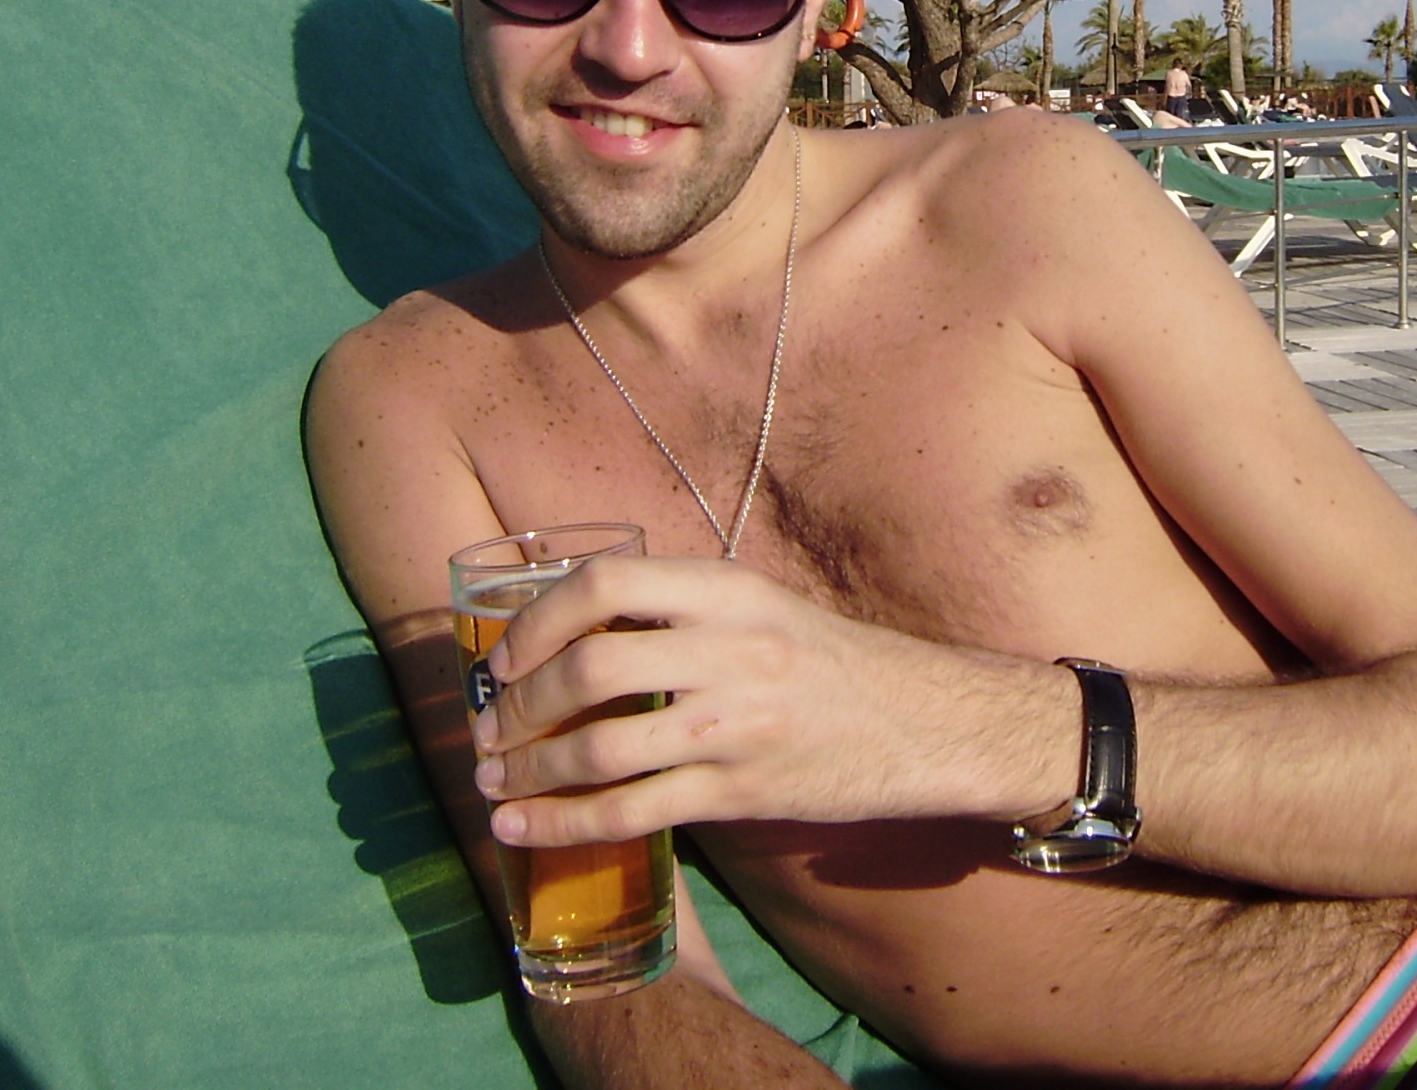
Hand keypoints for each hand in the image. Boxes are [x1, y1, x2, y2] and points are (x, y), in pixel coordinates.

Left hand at [469, 555, 1075, 848]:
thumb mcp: (763, 609)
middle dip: (518, 705)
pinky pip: (631, 814)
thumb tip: (577, 632)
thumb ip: (684, 611)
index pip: (607, 584)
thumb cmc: (834, 664)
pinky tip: (523, 831)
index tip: (505, 655)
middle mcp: (731, 650)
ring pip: (599, 748)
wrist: (927, 722)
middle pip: (588, 668)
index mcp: (731, 590)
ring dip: (530, 771)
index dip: (538, 620)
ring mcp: (735, 724)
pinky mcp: (741, 790)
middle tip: (489, 729)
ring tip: (496, 782)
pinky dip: (561, 825)